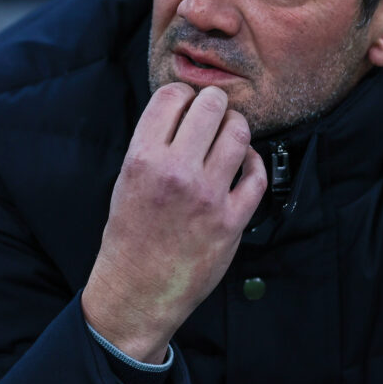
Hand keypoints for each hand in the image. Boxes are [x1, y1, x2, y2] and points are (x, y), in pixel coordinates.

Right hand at [82, 84, 266, 362]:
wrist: (137, 290)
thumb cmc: (129, 235)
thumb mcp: (125, 180)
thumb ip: (153, 144)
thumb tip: (185, 110)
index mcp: (143, 158)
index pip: (172, 96)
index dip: (183, 94)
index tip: (187, 102)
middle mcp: (176, 172)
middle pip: (211, 106)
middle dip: (214, 103)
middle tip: (213, 112)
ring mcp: (207, 196)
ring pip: (239, 133)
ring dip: (236, 127)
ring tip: (229, 135)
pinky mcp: (232, 220)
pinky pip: (257, 174)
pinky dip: (254, 162)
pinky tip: (244, 164)